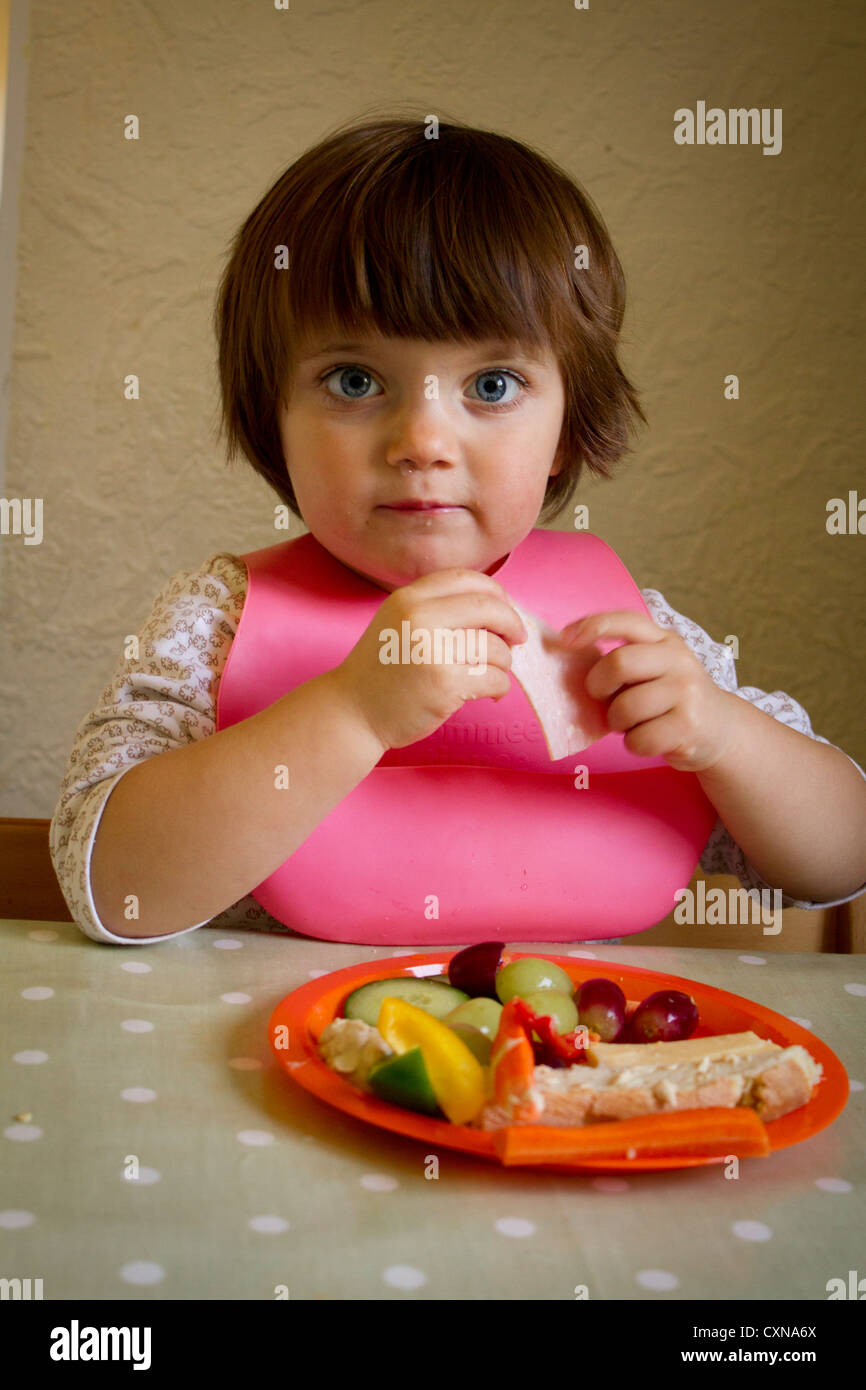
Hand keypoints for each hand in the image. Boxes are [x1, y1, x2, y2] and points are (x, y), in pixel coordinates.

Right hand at [331, 569, 527, 750]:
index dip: (495, 592)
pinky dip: (500, 687)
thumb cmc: (383, 670)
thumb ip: (437, 608)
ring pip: (496, 647)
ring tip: (492, 674)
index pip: (467, 579)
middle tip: (517, 639)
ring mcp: (432, 651)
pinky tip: (490, 693)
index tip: (505, 609)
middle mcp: (419, 617)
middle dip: (512, 624)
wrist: (353, 711)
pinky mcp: (445, 684)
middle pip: (489, 608)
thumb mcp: (399, 622)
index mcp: (409, 598)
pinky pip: (495, 678)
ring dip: (504, 663)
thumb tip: (499, 607)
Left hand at [557, 611, 739, 772]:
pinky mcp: (689, 727)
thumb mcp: (656, 667)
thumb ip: (624, 659)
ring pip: (625, 708)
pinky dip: (634, 744)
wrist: (721, 729)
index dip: (592, 626)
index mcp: (665, 640)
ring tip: (632, 722)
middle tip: (603, 698)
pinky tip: (649, 738)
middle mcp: (679, 660)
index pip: (626, 621)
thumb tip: (567, 658)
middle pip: (618, 663)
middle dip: (598, 686)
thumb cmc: (671, 698)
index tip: (565, 640)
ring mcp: (687, 693)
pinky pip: (638, 739)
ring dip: (617, 721)